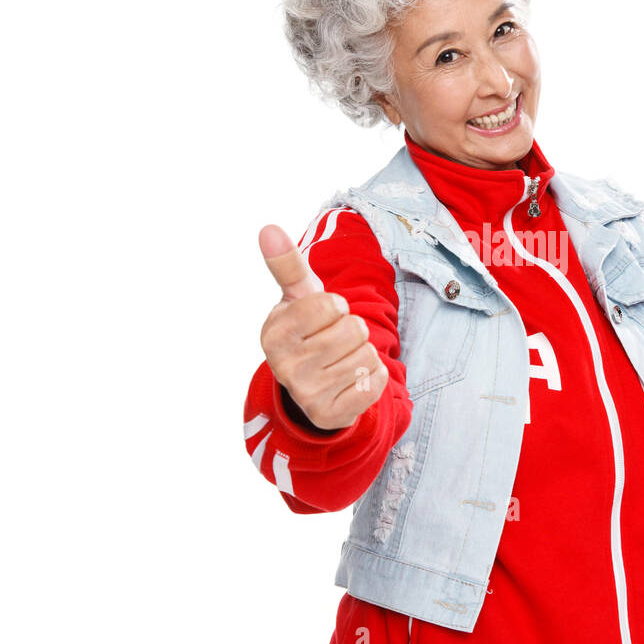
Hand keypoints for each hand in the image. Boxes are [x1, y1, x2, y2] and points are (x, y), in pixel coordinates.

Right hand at [258, 224, 388, 429]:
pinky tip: (351, 380)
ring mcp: (307, 394)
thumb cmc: (308, 330)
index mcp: (274, 334)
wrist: (312, 385)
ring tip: (341, 361)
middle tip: (333, 342)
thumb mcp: (298, 297)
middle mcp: (285, 367)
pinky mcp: (331, 415)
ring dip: (362, 353)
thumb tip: (268, 228)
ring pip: (367, 355)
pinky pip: (376, 382)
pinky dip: (373, 377)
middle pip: (354, 329)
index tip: (323, 318)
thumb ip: (287, 264)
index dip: (336, 307)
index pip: (331, 304)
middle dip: (352, 331)